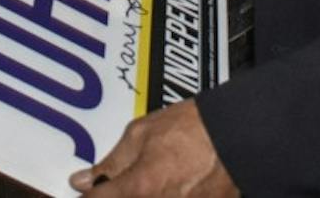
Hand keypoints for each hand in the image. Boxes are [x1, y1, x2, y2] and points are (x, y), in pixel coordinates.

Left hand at [71, 100, 236, 195]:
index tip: (88, 190)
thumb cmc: (194, 128)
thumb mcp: (141, 133)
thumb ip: (110, 162)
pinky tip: (170, 184)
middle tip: (124, 181)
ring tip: (154, 178)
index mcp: (140, 187)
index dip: (89, 195)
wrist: (237, 134)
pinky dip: (163, 195)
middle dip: (117, 194)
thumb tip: (83, 179)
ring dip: (141, 195)